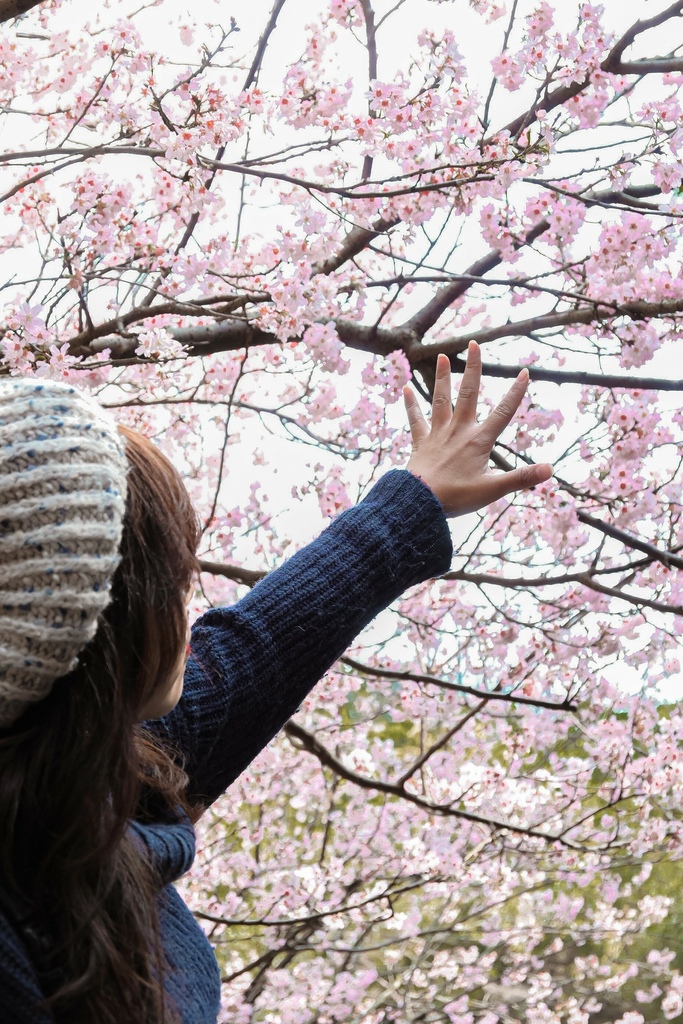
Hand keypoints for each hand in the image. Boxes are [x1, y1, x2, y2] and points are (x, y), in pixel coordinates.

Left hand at [403, 342, 552, 516]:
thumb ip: (522, 478)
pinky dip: (410, 404)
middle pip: (468, 394)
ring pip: (440, 400)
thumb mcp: (493, 489)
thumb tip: (550, 470)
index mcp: (478, 440)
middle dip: (473, 368)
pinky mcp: (421, 442)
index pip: (503, 412)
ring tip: (441, 356)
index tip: (525, 371)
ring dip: (442, 377)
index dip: (516, 392)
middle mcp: (458, 430)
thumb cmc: (456, 497)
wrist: (420, 502)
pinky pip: (415, 419)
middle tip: (474, 344)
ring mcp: (437, 434)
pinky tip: (405, 387)